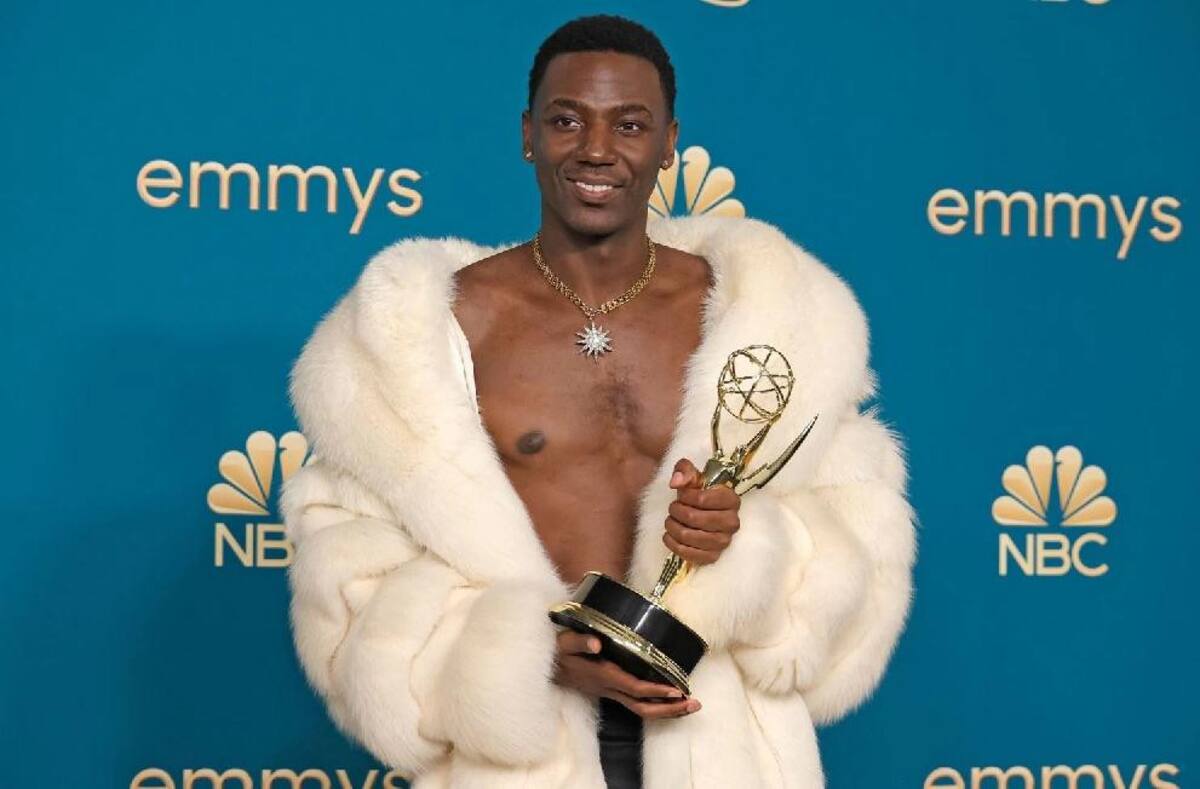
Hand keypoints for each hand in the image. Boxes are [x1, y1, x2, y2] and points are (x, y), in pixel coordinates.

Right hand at [552, 630, 701, 718]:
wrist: (547, 665)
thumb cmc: (559, 650)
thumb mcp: (565, 641)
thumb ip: (580, 640)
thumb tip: (596, 641)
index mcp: (603, 675)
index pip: (634, 688)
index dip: (656, 690)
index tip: (676, 690)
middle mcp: (609, 688)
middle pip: (643, 707)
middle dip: (670, 709)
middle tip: (694, 704)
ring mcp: (611, 692)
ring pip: (642, 709)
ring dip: (667, 710)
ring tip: (690, 706)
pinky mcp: (611, 691)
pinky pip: (637, 703)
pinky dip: (657, 704)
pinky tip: (670, 701)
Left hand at [664, 458, 740, 565]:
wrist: (702, 513)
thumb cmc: (698, 493)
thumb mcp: (692, 475)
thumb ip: (684, 470)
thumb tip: (676, 482)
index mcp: (731, 500)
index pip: (702, 499)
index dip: (685, 496)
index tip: (681, 495)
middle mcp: (732, 522)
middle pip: (693, 518)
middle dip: (676, 511)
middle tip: (673, 508)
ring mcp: (724, 542)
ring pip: (688, 536)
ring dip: (672, 527)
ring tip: (670, 521)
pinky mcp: (713, 557)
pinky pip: (689, 554)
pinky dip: (673, 544)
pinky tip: (669, 536)